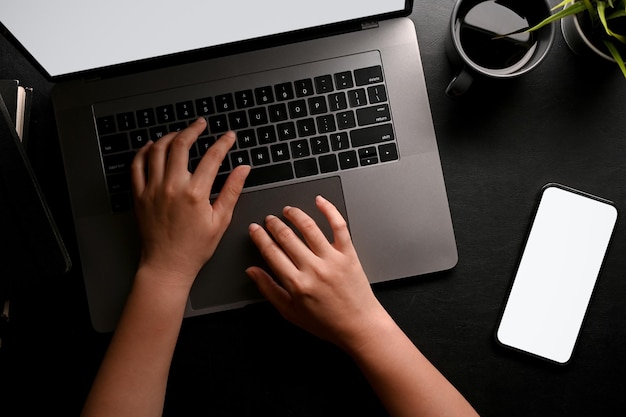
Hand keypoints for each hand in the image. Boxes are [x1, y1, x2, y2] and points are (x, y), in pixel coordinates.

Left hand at [131, 118, 249, 289]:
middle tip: (201, 124)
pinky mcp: (139, 195)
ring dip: (170, 137)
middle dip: (193, 129)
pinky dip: (144, 151)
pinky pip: (137, 165)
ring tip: (180, 134)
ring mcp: (153, 189)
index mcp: (195, 194)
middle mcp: (172, 187)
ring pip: (157, 150)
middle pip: (181, 145)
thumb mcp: (220, 220)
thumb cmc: (195, 247)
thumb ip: (232, 190)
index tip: (229, 136)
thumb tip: (244, 169)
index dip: (223, 143)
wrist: (167, 265)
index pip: (212, 157)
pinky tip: (153, 146)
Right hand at [246, 196, 387, 350]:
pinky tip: (320, 201)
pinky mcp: (349, 254)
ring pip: (309, 227)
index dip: (260, 237)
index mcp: (297, 284)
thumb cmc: (326, 323)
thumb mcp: (290, 312)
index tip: (255, 229)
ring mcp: (333, 259)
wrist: (359, 327)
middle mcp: (314, 269)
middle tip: (269, 220)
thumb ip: (269, 289)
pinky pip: (339, 226)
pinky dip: (329, 210)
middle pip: (287, 237)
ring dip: (295, 215)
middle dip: (274, 224)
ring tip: (288, 211)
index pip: (271, 252)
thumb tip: (252, 271)